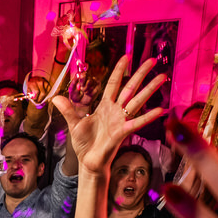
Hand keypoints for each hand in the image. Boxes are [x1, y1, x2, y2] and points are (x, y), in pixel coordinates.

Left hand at [56, 55, 166, 174]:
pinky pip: (137, 122)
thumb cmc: (84, 144)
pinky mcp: (122, 132)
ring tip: (162, 77)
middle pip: (130, 88)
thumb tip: (55, 97)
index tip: (126, 56)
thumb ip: (67, 110)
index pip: (114, 84)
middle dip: (141, 73)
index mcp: (104, 106)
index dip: (119, 70)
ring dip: (150, 89)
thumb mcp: (73, 124)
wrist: (89, 161)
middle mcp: (115, 111)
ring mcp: (120, 121)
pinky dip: (148, 116)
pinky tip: (160, 110)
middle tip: (152, 60)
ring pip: (137, 101)